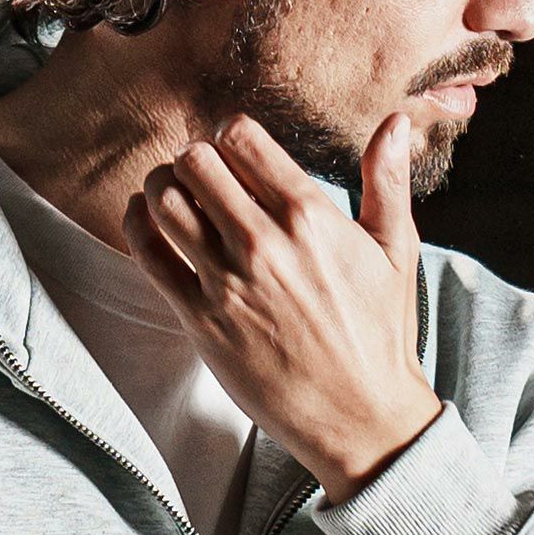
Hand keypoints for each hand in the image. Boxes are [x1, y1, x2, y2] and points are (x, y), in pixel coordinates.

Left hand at [122, 110, 442, 505]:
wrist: (357, 413)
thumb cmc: (379, 334)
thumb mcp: (395, 250)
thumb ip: (386, 181)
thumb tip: (396, 121)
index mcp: (309, 215)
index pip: (241, 137)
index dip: (229, 134)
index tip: (233, 150)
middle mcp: (262, 242)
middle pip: (195, 162)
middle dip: (193, 158)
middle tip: (200, 174)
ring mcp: (226, 282)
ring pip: (165, 202)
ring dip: (161, 187)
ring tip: (172, 194)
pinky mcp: (199, 319)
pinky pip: (149, 255)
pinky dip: (137, 226)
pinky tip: (143, 220)